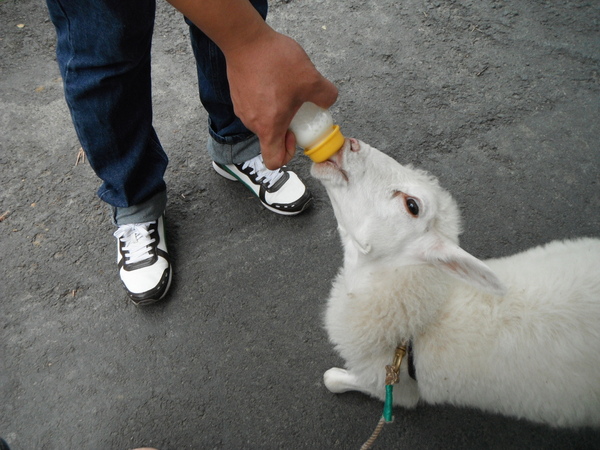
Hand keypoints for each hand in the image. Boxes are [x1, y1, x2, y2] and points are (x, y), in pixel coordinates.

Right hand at [224, 29, 337, 168]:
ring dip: (276, 109)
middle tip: (296, 103)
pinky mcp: (237, 94)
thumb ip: (326, 95)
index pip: (274, 160)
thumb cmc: (275, 62)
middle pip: (270, 137)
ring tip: (285, 85)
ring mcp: (242, 108)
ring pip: (263, 119)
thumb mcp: (311, 79)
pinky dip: (265, 97)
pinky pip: (255, 104)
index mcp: (269, 127)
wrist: (245, 39)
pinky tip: (273, 76)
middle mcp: (252, 122)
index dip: (287, 154)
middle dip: (286, 125)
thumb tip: (328, 101)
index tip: (294, 134)